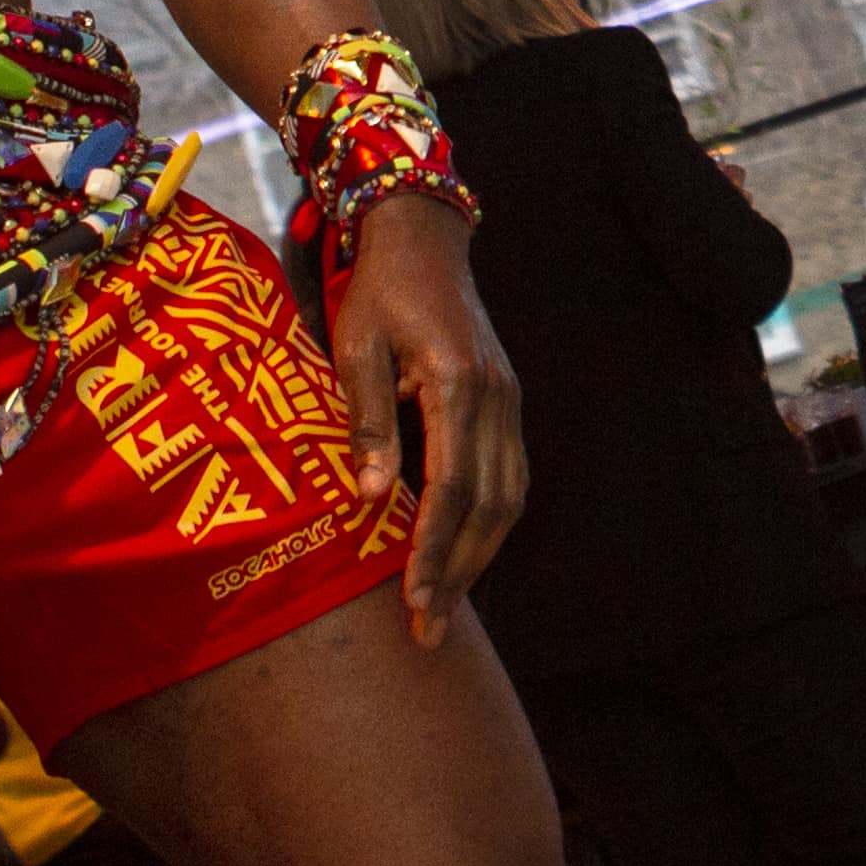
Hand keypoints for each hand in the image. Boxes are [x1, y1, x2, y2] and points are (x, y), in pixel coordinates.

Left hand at [320, 182, 527, 640]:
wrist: (426, 235)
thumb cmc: (379, 289)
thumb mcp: (355, 345)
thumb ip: (366, 418)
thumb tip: (374, 497)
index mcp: (457, 382)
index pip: (451, 487)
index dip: (431, 549)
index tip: (412, 599)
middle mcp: (495, 396)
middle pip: (489, 506)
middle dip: (460, 573)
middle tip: (428, 630)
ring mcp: (509, 399)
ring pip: (510, 497)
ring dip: (480, 556)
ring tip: (446, 605)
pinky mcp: (507, 401)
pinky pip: (510, 476)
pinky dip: (490, 523)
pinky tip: (462, 553)